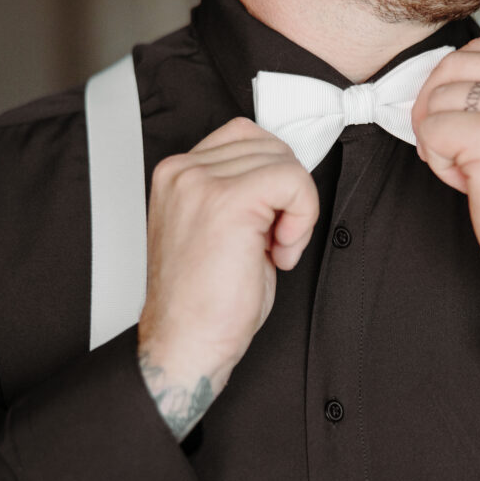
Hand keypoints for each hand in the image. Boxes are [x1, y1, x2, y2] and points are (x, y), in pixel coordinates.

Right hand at [137, 118, 317, 433]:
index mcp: (177, 174)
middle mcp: (182, 171)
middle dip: (287, 196)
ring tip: (272, 249)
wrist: (186, 343)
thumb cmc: (205, 301)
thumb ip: (241, 190)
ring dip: (296, 209)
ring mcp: (201, 182)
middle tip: (273, 244)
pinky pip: (294, 181)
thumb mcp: (219, 228)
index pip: (247, 138)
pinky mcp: (228, 200)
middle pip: (272, 147)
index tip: (266, 224)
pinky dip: (302, 216)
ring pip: (286, 162)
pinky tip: (279, 251)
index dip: (272, 180)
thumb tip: (283, 173)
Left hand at [411, 37, 479, 315]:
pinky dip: (437, 162)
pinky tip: (467, 182)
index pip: (477, 51)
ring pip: (437, 101)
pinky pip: (432, 132)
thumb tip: (440, 84)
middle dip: (434, 108)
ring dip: (438, 141)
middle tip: (447, 148)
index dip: (451, 86)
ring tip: (469, 171)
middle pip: (451, 67)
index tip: (458, 124)